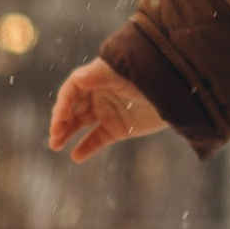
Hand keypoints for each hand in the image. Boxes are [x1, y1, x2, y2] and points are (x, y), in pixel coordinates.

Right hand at [49, 59, 166, 161]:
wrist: (175, 91)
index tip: (60, 117)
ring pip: (80, 124)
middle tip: (54, 136)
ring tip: (55, 146)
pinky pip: (96, 140)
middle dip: (60, 121)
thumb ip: (98, 75)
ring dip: (66, 134)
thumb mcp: (121, 72)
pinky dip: (86, 148)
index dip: (63, 103)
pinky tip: (76, 156)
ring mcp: (107, 112)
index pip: (71, 90)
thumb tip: (78, 78)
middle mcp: (98, 95)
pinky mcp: (117, 129)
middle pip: (72, 108)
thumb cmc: (147, 74)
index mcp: (96, 78)